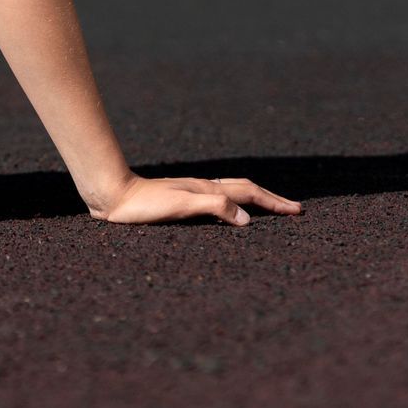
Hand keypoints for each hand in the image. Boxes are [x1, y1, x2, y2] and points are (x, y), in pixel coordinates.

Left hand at [88, 173, 303, 226]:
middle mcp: (202, 187)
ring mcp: (191, 192)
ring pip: (230, 192)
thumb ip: (214, 208)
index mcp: (206, 189)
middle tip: (292, 209)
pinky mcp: (179, 201)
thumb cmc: (143, 204)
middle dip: (270, 199)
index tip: (297, 211)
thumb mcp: (181, 206)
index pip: (248, 193)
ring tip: (268, 208)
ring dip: (253, 200)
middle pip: (244, 189)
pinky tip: (227, 213)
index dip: (273, 202)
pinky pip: (216, 201)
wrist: (111, 194)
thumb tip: (248, 220)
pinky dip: (233, 205)